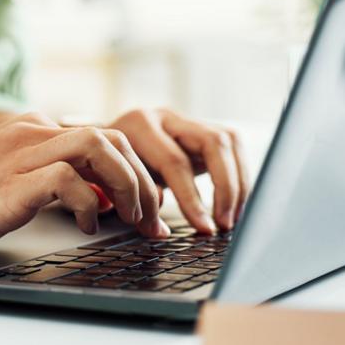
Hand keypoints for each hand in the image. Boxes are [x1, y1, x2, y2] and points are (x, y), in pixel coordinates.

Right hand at [0, 113, 164, 258]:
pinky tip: (85, 227)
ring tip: (131, 219)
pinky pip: (67, 180)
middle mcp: (30, 133)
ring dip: (126, 184)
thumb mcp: (4, 183)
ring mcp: (19, 155)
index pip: (103, 136)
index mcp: (30, 130)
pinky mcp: (8, 185)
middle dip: (143, 180)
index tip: (146, 209)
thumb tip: (90, 199)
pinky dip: (87, 204)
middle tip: (152, 221)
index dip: (134, 172)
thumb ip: (43, 181)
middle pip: (112, 137)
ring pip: (98, 147)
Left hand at [107, 108, 248, 232]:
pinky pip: (232, 147)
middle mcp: (166, 116)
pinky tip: (236, 203)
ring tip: (234, 217)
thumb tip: (159, 211)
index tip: (204, 228)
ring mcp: (186, 119)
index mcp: (139, 125)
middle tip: (224, 223)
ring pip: (228, 141)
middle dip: (225, 187)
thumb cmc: (109, 168)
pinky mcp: (202, 129)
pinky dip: (239, 176)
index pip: (175, 162)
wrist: (105, 146)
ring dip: (238, 182)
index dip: (192, 198)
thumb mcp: (115, 180)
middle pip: (213, 143)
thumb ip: (137, 193)